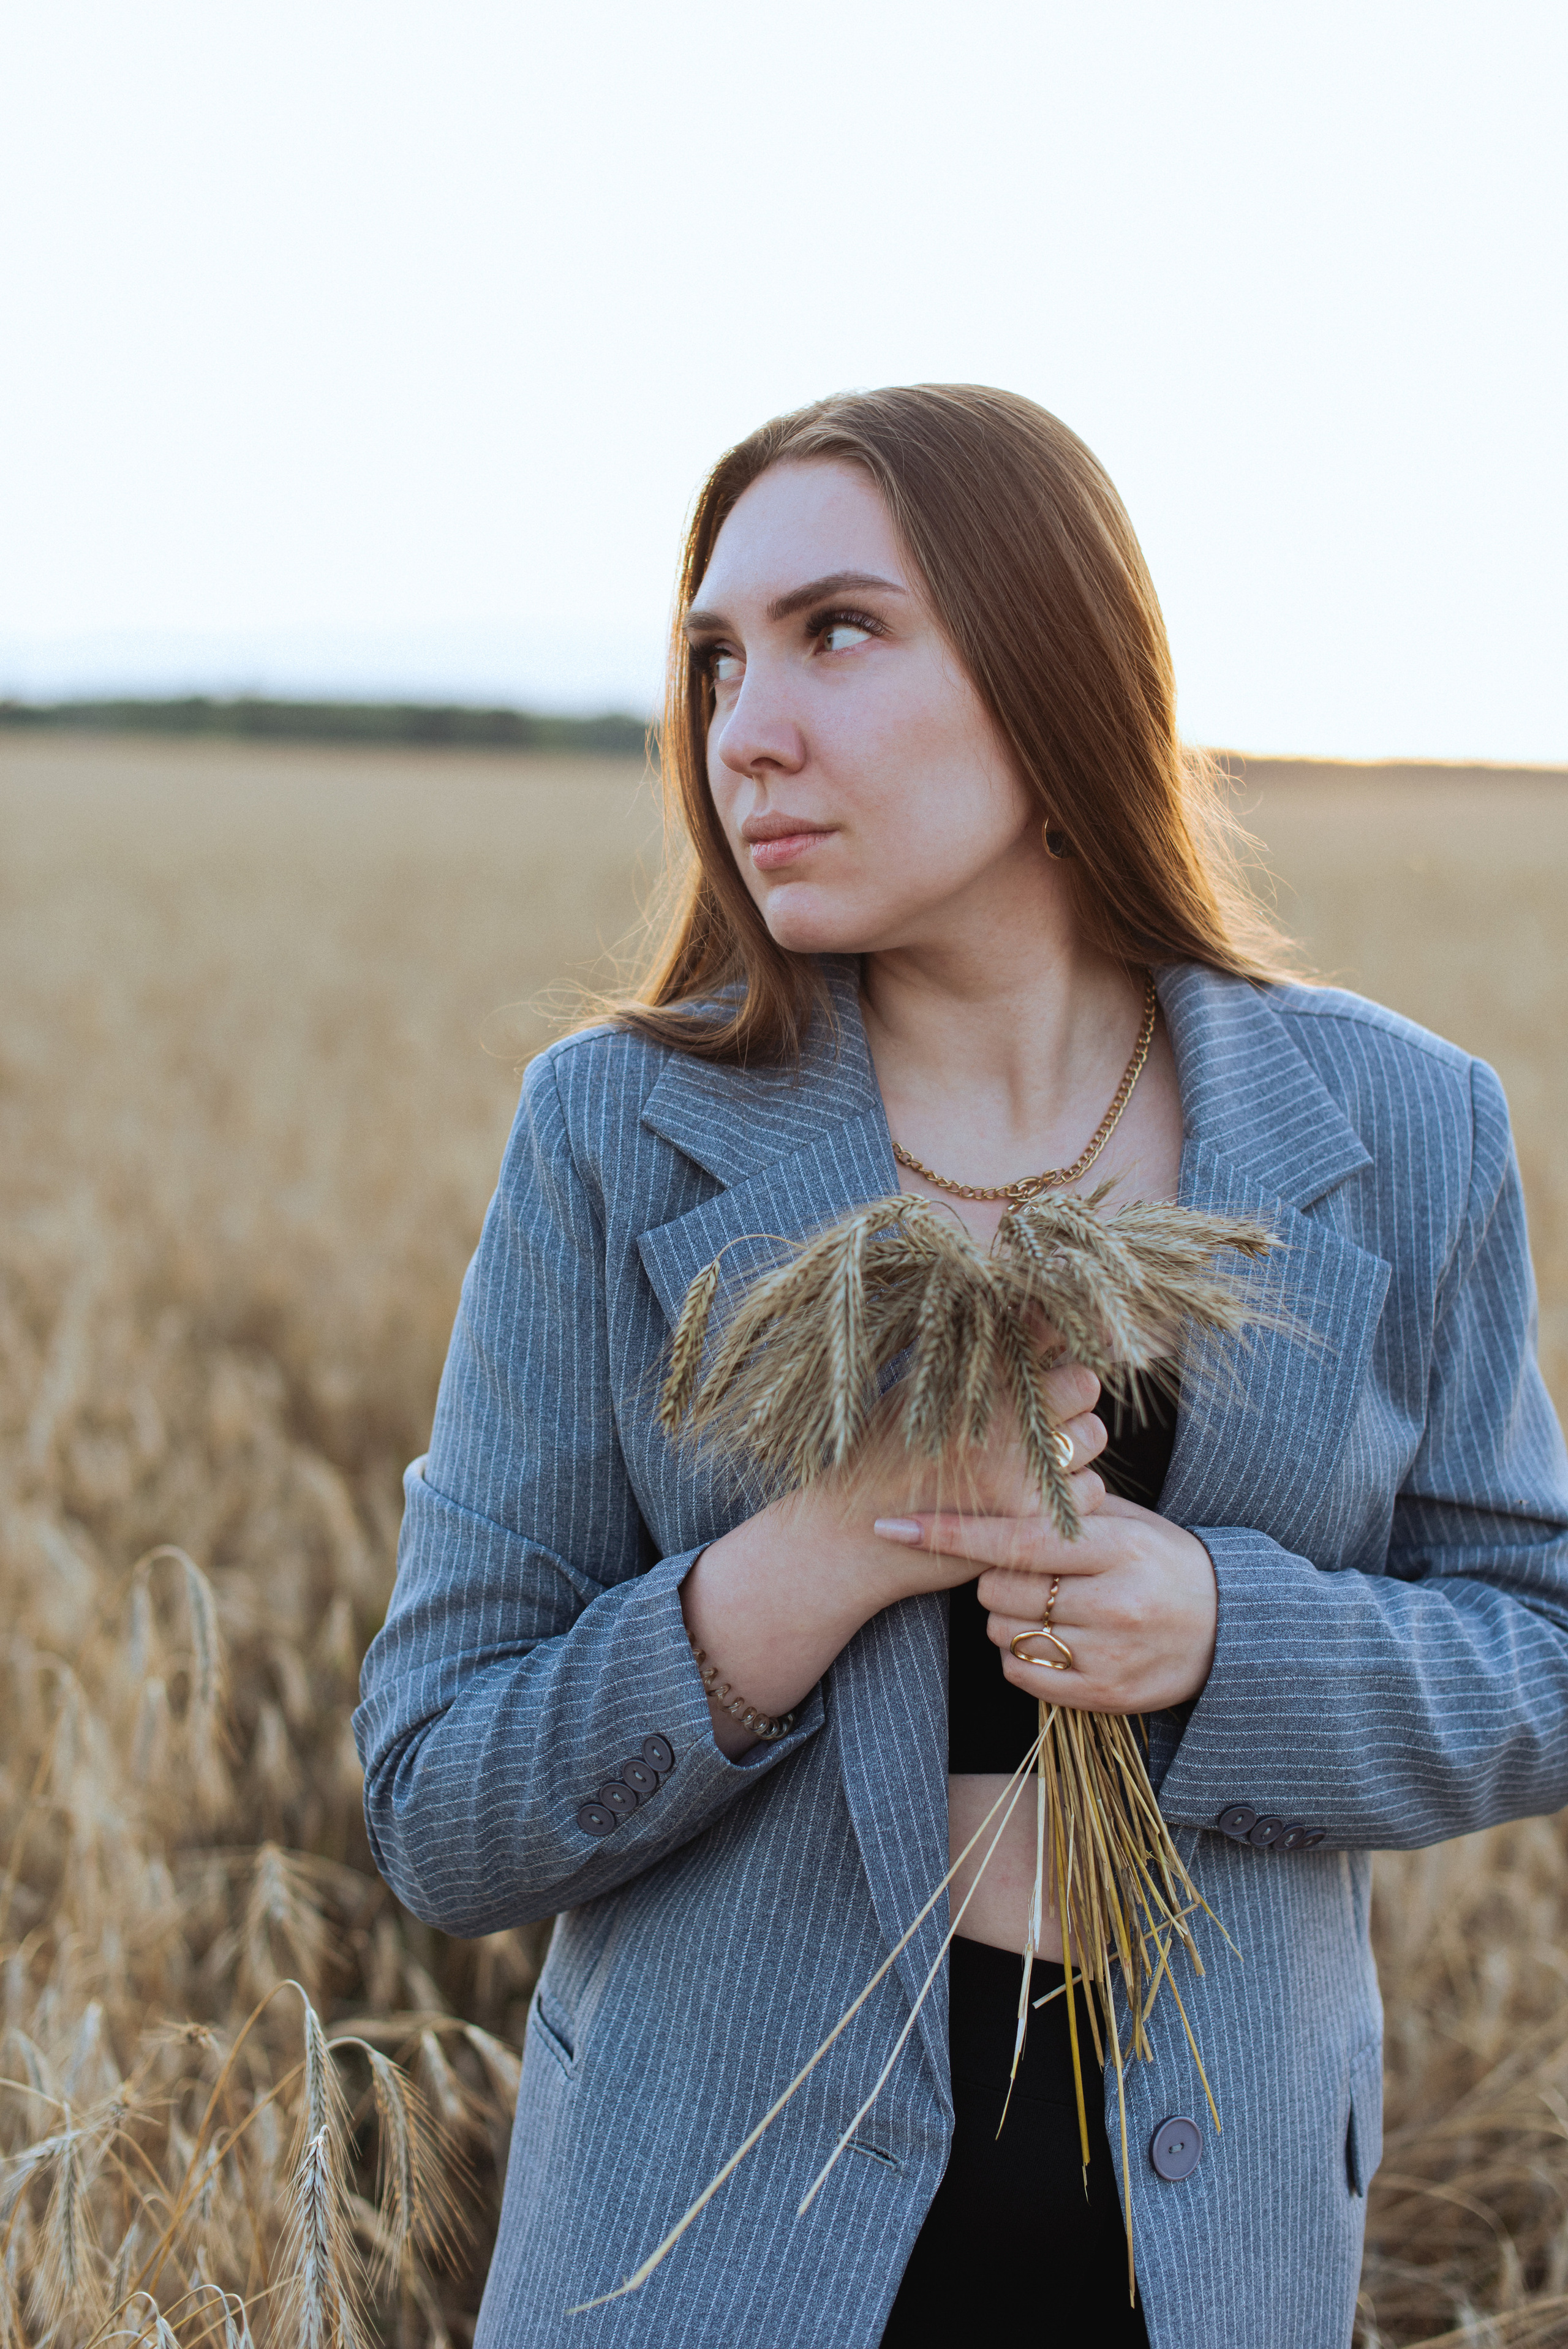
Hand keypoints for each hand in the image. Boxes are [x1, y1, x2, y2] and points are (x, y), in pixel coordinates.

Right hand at [682, 1363, 1107, 1754]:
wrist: (847, 1534)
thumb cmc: (878, 1457)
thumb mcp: (917, 1390)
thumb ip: (969, 1358)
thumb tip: (1029, 1321)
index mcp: (970, 1373)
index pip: (1047, 1327)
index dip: (1066, 1327)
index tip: (1067, 1337)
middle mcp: (1000, 1413)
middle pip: (1084, 1380)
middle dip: (1071, 1393)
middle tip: (1048, 1410)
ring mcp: (1020, 1467)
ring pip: (1094, 1435)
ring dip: (1075, 1443)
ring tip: (1037, 1457)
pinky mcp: (1032, 1518)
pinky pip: (1090, 1491)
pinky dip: (1071, 1495)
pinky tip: (1035, 1496)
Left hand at [876, 1485, 1217, 1715]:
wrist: (1232, 1629)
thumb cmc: (1165, 1561)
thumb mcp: (1129, 1522)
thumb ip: (1069, 1507)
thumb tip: (995, 1481)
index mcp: (1119, 1547)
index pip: (1019, 1537)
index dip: (951, 1531)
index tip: (895, 1524)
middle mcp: (1114, 1601)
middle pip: (1000, 1589)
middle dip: (993, 1577)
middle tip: (1023, 1570)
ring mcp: (1109, 1653)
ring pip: (1005, 1634)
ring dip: (1005, 1618)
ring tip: (1045, 1605)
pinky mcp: (1105, 1696)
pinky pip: (1023, 1674)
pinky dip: (1020, 1656)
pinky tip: (1050, 1639)